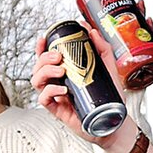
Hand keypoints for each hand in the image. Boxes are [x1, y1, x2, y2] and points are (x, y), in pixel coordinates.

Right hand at [30, 2, 152, 141]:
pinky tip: (62, 90)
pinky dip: (50, 92)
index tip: (45, 38)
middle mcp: (58, 83)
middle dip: (44, 58)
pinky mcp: (58, 111)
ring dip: (45, 72)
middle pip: (38, 67)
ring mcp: (57, 97)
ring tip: (61, 71)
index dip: (41, 47)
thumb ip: (102, 49)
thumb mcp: (109, 69)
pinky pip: (44, 99)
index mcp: (66, 73)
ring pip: (37, 81)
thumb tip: (92, 31)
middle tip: (58, 57)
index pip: (47, 58)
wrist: (115, 121)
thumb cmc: (110, 98)